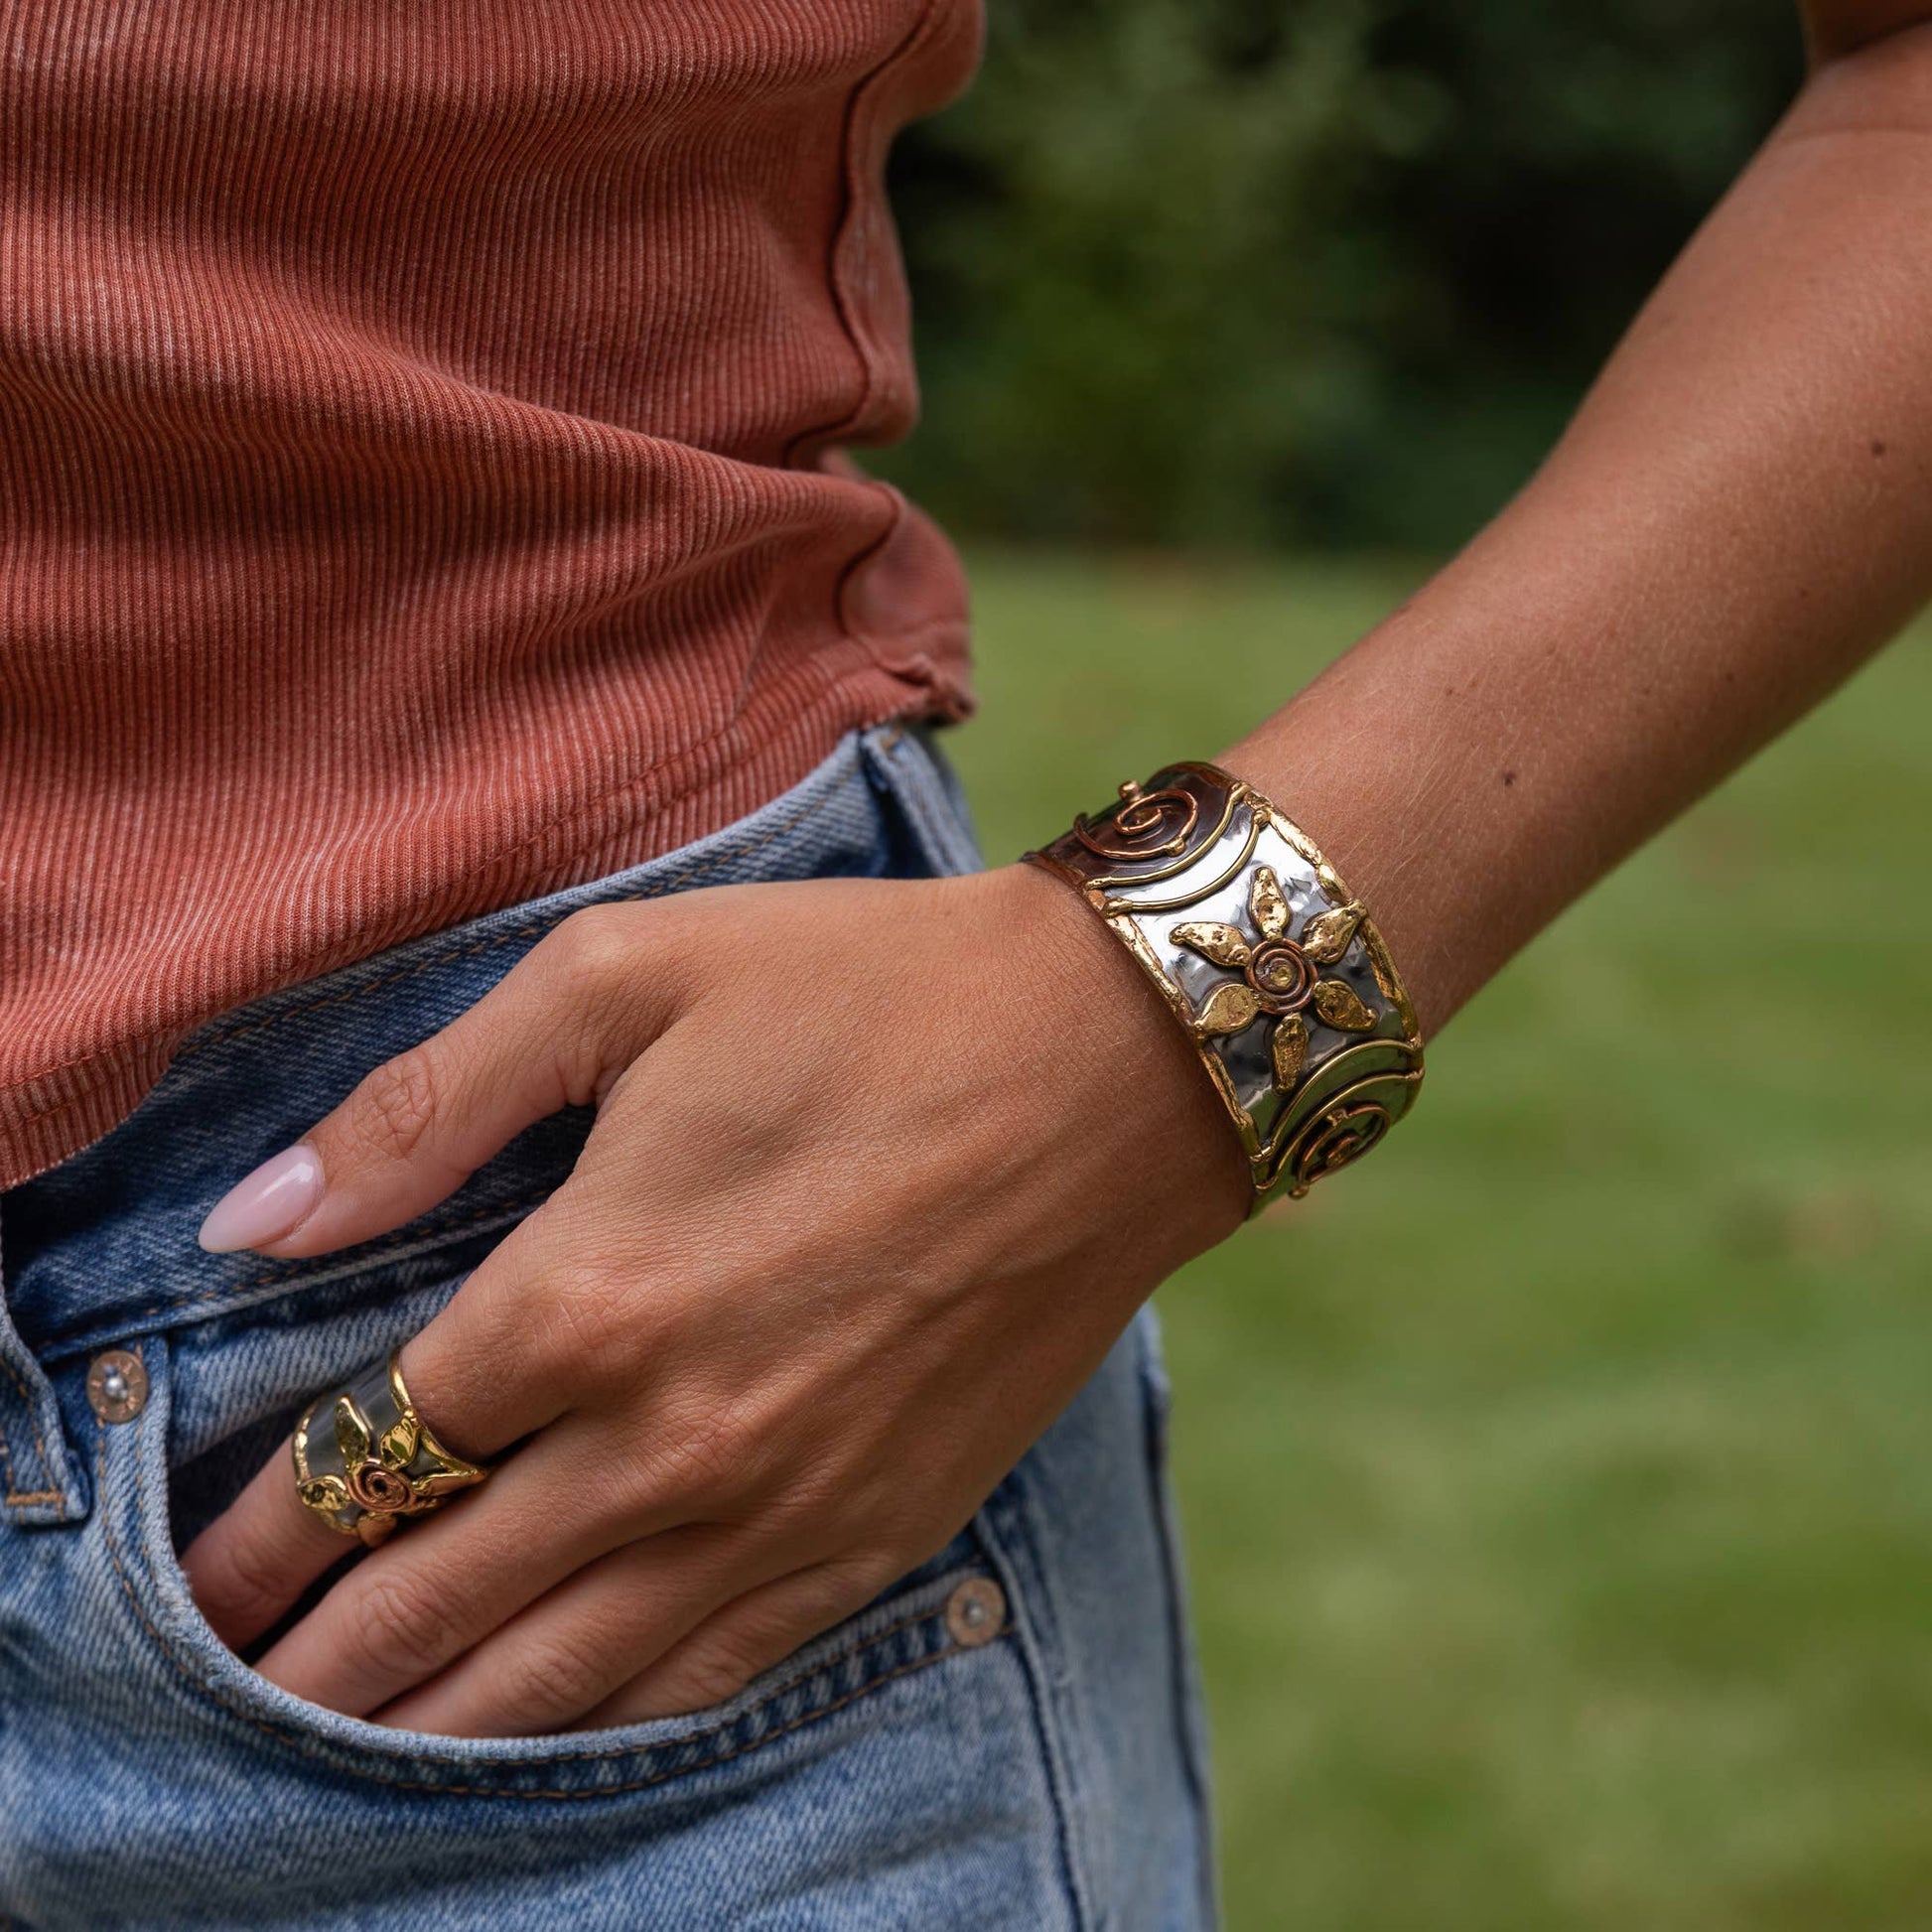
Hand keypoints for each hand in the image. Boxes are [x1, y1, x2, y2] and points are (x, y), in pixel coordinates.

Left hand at [181, 861, 1246, 1735]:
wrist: (1114, 1061)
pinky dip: (599, 1726)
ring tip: (336, 1756)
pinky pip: (706, 1683)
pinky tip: (540, 1741)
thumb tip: (247, 1218)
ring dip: (428, 1722)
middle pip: (437, 1597)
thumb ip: (424, 1106)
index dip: (258, 1532)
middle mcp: (669, 1440)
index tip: (195, 1577)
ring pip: (558, 1677)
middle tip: (226, 1694)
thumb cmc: (866, 994)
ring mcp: (781, 1510)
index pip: (367, 1456)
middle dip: (311, 1658)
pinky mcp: (876, 1536)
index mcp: (585, 1294)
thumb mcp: (626, 978)